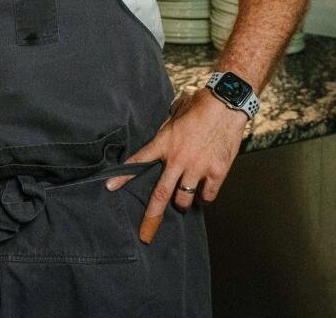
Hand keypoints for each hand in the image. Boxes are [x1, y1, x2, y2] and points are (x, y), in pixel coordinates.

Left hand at [105, 87, 246, 243]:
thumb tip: (166, 129)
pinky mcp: (217, 171)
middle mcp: (178, 159)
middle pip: (161, 193)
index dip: (122, 176)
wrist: (226, 103)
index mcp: (164, 143)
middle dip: (153, 215)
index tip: (109, 187)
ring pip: (184, 198)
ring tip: (182, 202)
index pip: (138, 161)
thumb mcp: (176, 112)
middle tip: (146, 232)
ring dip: (182, 203)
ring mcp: (198, 167)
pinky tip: (204, 193)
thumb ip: (167, 127)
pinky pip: (208, 195)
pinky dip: (205, 196)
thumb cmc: (200, 103)